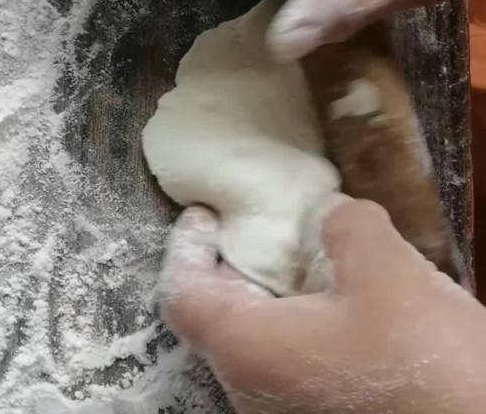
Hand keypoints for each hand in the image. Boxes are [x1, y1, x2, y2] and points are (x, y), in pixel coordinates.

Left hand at [159, 201, 485, 413]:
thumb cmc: (422, 363)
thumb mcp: (387, 272)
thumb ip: (346, 228)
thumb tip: (329, 213)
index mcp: (248, 350)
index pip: (183, 296)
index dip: (186, 248)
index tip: (204, 214)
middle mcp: (251, 391)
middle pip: (217, 318)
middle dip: (232, 265)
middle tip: (255, 226)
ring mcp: (284, 413)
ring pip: (257, 343)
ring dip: (272, 295)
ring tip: (304, 257)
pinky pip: (290, 363)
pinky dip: (299, 323)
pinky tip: (340, 303)